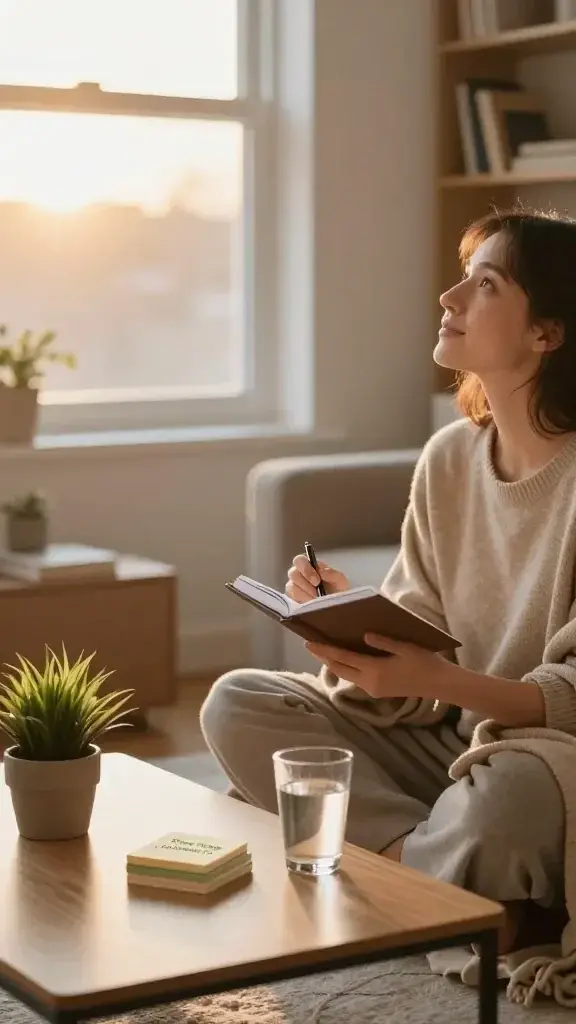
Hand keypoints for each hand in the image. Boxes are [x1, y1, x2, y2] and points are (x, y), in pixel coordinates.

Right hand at [286, 554, 349, 603]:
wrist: (338, 606)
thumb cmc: (338, 590)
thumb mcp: (340, 581)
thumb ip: (332, 573)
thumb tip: (321, 571)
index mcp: (310, 565)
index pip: (300, 560)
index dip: (305, 569)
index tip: (317, 581)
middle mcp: (299, 574)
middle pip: (292, 573)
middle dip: (305, 583)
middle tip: (317, 593)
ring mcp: (295, 587)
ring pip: (291, 587)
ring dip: (305, 595)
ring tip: (316, 600)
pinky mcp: (293, 599)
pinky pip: (292, 599)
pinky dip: (302, 602)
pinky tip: (311, 605)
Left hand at [305, 632, 445, 698]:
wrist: (439, 684)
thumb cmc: (424, 662)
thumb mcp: (405, 647)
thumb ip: (383, 642)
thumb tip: (364, 635)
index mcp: (374, 670)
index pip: (343, 659)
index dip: (325, 650)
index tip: (309, 643)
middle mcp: (369, 682)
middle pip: (340, 669)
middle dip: (324, 658)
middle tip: (311, 645)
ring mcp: (373, 689)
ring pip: (347, 675)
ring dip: (334, 664)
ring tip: (324, 651)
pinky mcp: (378, 691)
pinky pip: (356, 678)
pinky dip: (346, 668)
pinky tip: (345, 660)